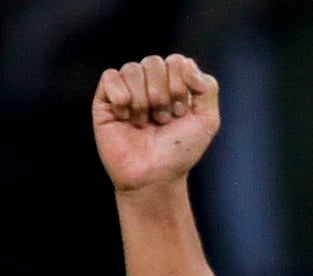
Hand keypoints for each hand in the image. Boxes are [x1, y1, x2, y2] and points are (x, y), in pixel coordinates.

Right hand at [93, 53, 220, 192]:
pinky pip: (109, 77)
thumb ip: (208, 86)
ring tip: (143, 122)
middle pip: (153, 62)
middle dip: (161, 94)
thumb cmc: (178, 151)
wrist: (154, 177)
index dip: (179, 86)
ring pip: (132, 69)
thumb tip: (185, 64)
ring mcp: (126, 91)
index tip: (180, 114)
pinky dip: (120, 96)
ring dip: (142, 99)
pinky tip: (125, 116)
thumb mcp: (208, 120)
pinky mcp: (104, 103)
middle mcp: (148, 83)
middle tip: (162, 120)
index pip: (175, 61)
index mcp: (172, 81)